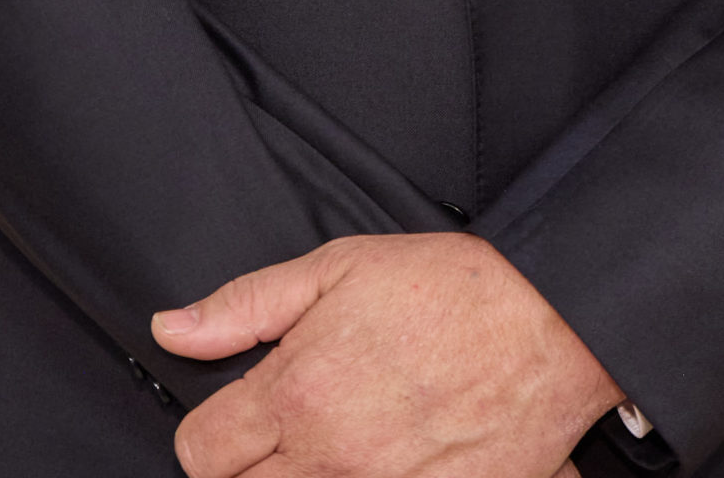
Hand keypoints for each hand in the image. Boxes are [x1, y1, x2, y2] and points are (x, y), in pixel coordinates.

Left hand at [153, 230, 624, 477]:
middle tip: (294, 423)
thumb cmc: (452, 288)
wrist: (552, 324)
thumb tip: (172, 328)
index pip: (201, 452)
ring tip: (343, 438)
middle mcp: (330, 459)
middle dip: (254, 461)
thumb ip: (246, 304)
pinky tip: (384, 458)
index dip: (212, 429)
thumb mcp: (340, 266)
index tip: (240, 412)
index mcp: (299, 392)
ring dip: (306, 476)